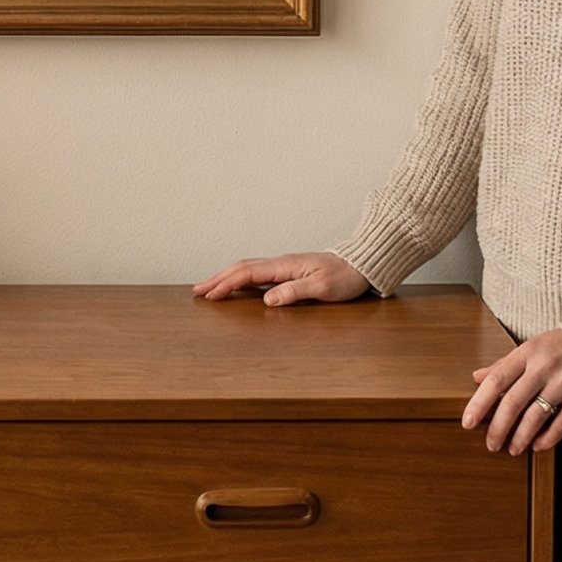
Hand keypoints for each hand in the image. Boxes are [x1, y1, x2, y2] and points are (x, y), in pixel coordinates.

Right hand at [190, 251, 370, 306]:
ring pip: (248, 268)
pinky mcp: (290, 270)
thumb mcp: (323, 288)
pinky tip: (238, 285)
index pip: (248, 273)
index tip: (209, 295)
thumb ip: (295, 292)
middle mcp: (282, 263)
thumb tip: (267, 299)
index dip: (226, 284)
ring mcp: (285, 265)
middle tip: (198, 290)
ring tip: (210, 287)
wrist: (362, 265)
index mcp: (286, 265)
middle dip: (218, 278)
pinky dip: (241, 277)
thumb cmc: (346, 277)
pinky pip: (258, 272)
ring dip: (227, 277)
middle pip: (242, 267)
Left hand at [463, 328, 561, 455]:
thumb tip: (477, 377)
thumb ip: (505, 364)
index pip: (497, 379)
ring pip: (536, 415)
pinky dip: (548, 438)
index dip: (479, 402)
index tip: (468, 422)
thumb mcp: (532, 347)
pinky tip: (537, 446)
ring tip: (512, 448)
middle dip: (498, 427)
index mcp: (528, 352)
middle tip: (490, 444)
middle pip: (514, 401)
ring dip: (521, 437)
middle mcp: (545, 367)